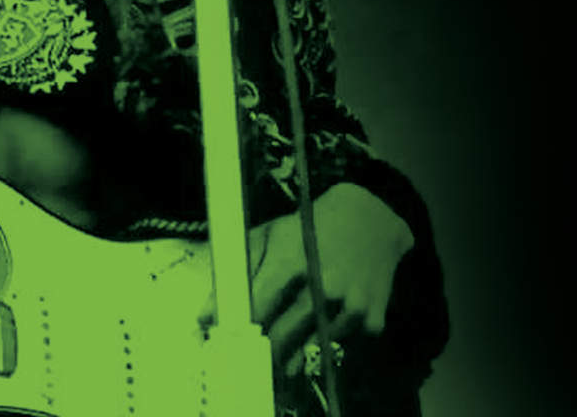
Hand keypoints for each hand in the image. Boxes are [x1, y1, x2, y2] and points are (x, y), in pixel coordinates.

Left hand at [201, 183, 414, 373]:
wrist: (370, 217)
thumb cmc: (311, 226)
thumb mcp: (269, 236)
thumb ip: (234, 275)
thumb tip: (205, 317)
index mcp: (291, 263)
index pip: (256, 313)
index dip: (238, 333)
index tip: (228, 345)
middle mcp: (323, 285)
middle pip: (281, 339)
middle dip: (262, 352)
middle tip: (251, 359)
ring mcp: (351, 304)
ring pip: (310, 349)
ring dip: (296, 352)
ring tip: (286, 347)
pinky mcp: (371, 318)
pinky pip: (342, 346)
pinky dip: (330, 342)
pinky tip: (326, 324)